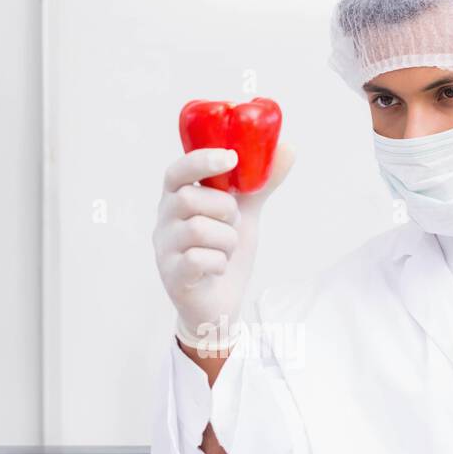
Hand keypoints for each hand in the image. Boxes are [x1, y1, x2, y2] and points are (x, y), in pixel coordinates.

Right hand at [153, 143, 293, 353]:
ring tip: (227, 249)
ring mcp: (165, 250)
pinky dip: (219, 263)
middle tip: (233, 222)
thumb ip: (260, 183)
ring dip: (226, 239)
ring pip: (196, 229)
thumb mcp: (245, 215)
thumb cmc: (225, 253)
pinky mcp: (172, 276)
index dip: (201, 160)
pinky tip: (218, 268)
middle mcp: (164, 221)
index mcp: (177, 200)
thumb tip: (288, 148)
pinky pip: (197, 260)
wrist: (220, 305)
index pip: (177, 171)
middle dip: (224, 209)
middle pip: (188, 198)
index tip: (232, 158)